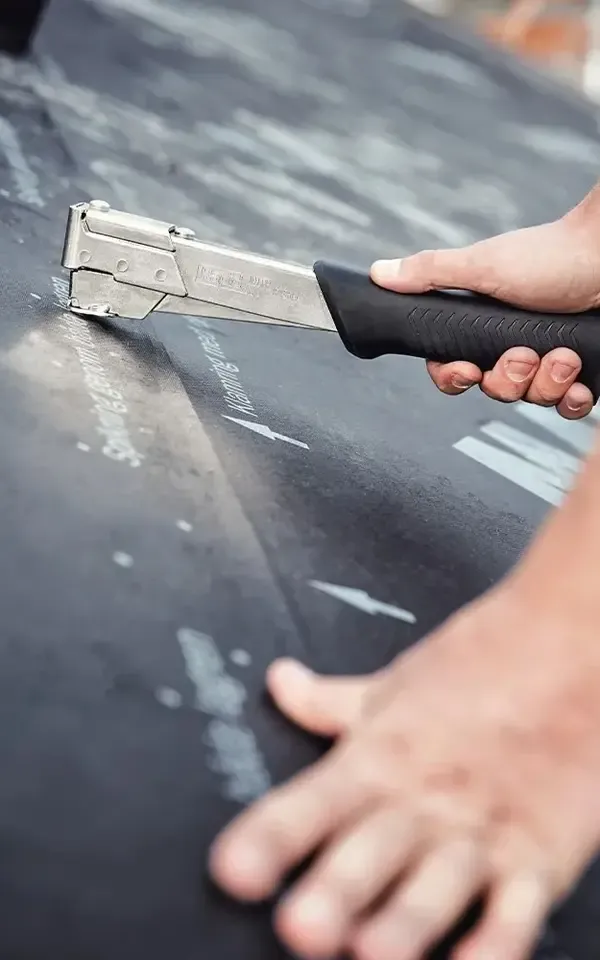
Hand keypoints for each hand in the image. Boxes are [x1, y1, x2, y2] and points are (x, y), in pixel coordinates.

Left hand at [209, 575, 599, 959]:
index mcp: (379, 757)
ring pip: (437, 887)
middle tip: (300, 928)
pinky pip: (516, 913)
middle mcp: (423, 799)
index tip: (233, 869)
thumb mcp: (393, 684)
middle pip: (370, 852)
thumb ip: (328, 700)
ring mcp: (483, 830)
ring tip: (373, 955)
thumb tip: (278, 681)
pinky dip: (496, 947)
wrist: (571, 645)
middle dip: (334, 891)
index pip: (311, 803)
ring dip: (405, 924)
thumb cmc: (479, 668)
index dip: (270, 837)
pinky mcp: (540, 855)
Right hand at [370, 216, 599, 419]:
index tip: (467, 370)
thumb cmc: (554, 255)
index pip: (453, 368)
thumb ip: (430, 273)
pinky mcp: (583, 371)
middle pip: (493, 390)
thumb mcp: (483, 264)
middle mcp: (514, 343)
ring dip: (546, 382)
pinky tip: (579, 378)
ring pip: (532, 400)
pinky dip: (573, 398)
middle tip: (525, 352)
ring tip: (564, 352)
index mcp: (485, 323)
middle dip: (509, 378)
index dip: (455, 377)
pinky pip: (569, 406)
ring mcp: (550, 359)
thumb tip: (379, 272)